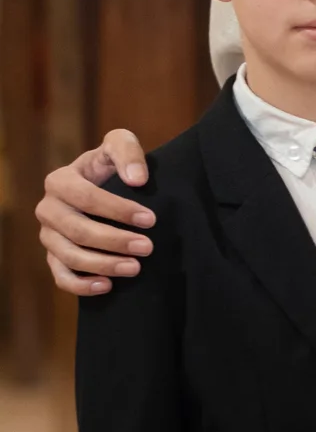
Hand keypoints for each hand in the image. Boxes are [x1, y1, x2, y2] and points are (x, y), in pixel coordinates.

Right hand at [38, 132, 153, 294]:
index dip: (118, 210)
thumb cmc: (111, 166)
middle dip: (115, 241)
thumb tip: (137, 179)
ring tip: (136, 267)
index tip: (150, 220)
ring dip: (104, 265)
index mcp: (60, 181)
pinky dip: (82, 285)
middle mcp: (48, 209)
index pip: (87, 198)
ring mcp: (49, 237)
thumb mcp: (119, 145)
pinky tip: (108, 286)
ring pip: (70, 257)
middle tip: (148, 248)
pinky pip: (61, 278)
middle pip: (78, 231)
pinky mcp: (54, 258)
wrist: (104, 189)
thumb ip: (127, 151)